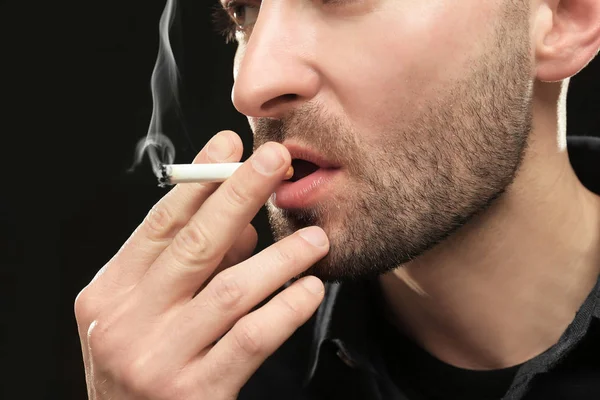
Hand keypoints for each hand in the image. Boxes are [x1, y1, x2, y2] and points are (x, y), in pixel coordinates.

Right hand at [74, 130, 328, 399]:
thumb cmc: (142, 361)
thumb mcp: (144, 310)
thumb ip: (185, 267)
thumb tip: (243, 223)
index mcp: (110, 291)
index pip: (160, 223)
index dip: (199, 179)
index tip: (229, 144)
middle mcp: (126, 321)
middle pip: (194, 244)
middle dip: (239, 194)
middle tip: (276, 160)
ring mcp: (158, 358)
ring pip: (230, 290)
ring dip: (280, 257)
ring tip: (315, 238)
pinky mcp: (194, 393)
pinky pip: (250, 339)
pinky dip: (285, 309)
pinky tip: (309, 289)